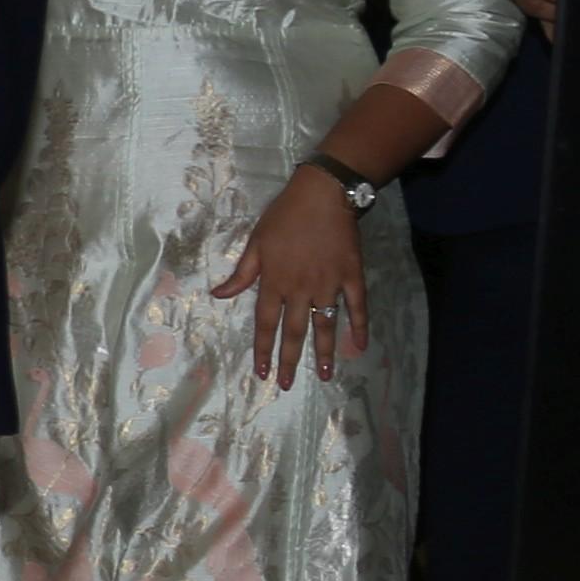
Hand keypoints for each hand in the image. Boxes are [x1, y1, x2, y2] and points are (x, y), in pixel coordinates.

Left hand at [209, 170, 368, 387]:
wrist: (323, 195)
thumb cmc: (284, 217)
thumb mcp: (256, 243)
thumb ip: (242, 273)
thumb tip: (219, 296)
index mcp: (273, 282)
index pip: (265, 324)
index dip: (262, 349)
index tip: (260, 372)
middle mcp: (300, 289)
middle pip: (293, 331)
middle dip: (289, 360)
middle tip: (287, 385)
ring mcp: (328, 284)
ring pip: (324, 325)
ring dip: (323, 352)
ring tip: (323, 375)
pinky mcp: (352, 276)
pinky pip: (356, 306)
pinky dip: (359, 326)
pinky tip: (359, 347)